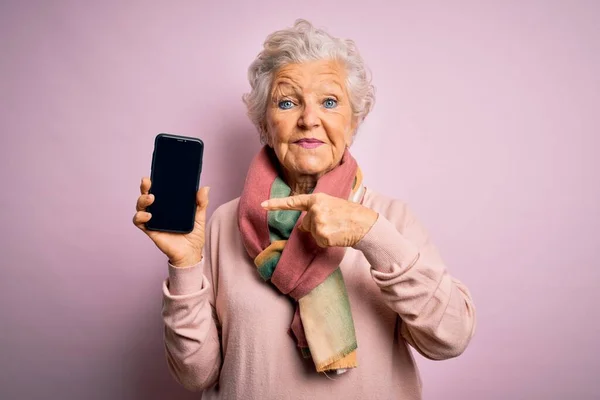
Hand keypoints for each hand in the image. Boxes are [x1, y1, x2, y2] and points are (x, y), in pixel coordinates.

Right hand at [132, 177, 209, 266]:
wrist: (191, 253)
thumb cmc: (193, 235)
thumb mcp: (199, 217)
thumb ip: (201, 203)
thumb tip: (205, 187)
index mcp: (169, 205)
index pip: (159, 189)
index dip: (155, 181)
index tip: (154, 173)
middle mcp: (159, 210)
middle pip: (146, 195)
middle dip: (145, 187)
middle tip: (148, 181)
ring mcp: (153, 220)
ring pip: (140, 206)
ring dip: (142, 200)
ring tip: (151, 198)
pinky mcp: (150, 230)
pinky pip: (139, 222)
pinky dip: (140, 217)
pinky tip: (148, 216)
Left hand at [261, 193, 377, 247]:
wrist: (365, 224)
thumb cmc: (350, 215)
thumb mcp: (332, 205)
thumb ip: (316, 210)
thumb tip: (303, 226)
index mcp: (318, 199)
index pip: (294, 201)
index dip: (276, 204)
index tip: (263, 205)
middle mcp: (315, 209)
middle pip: (305, 224)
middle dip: (316, 226)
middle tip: (334, 223)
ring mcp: (318, 222)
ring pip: (312, 234)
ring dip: (323, 234)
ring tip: (336, 228)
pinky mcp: (322, 235)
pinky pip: (319, 242)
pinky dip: (327, 242)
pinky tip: (337, 236)